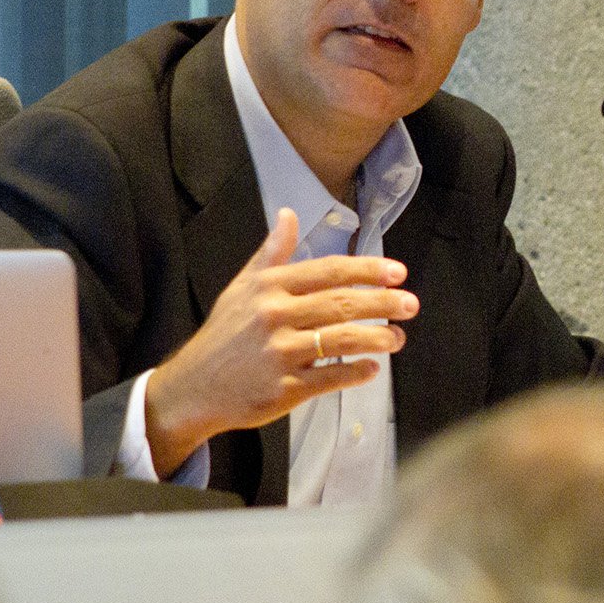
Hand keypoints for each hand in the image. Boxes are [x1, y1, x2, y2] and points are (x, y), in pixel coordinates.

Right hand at [143, 208, 417, 478]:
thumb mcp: (242, 287)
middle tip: (411, 304)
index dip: (367, 271)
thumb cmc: (224, 333)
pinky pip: (329, 377)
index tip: (398, 272)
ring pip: (341, 340)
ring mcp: (280, 353)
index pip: (329, 272)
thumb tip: (289, 213)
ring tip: (397, 338)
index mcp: (269, 287)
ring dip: (377, 338)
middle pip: (341, 304)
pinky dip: (355, 372)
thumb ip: (272, 252)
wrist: (192, 387)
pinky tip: (372, 368)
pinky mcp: (283, 388)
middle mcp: (275, 316)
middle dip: (382, 303)